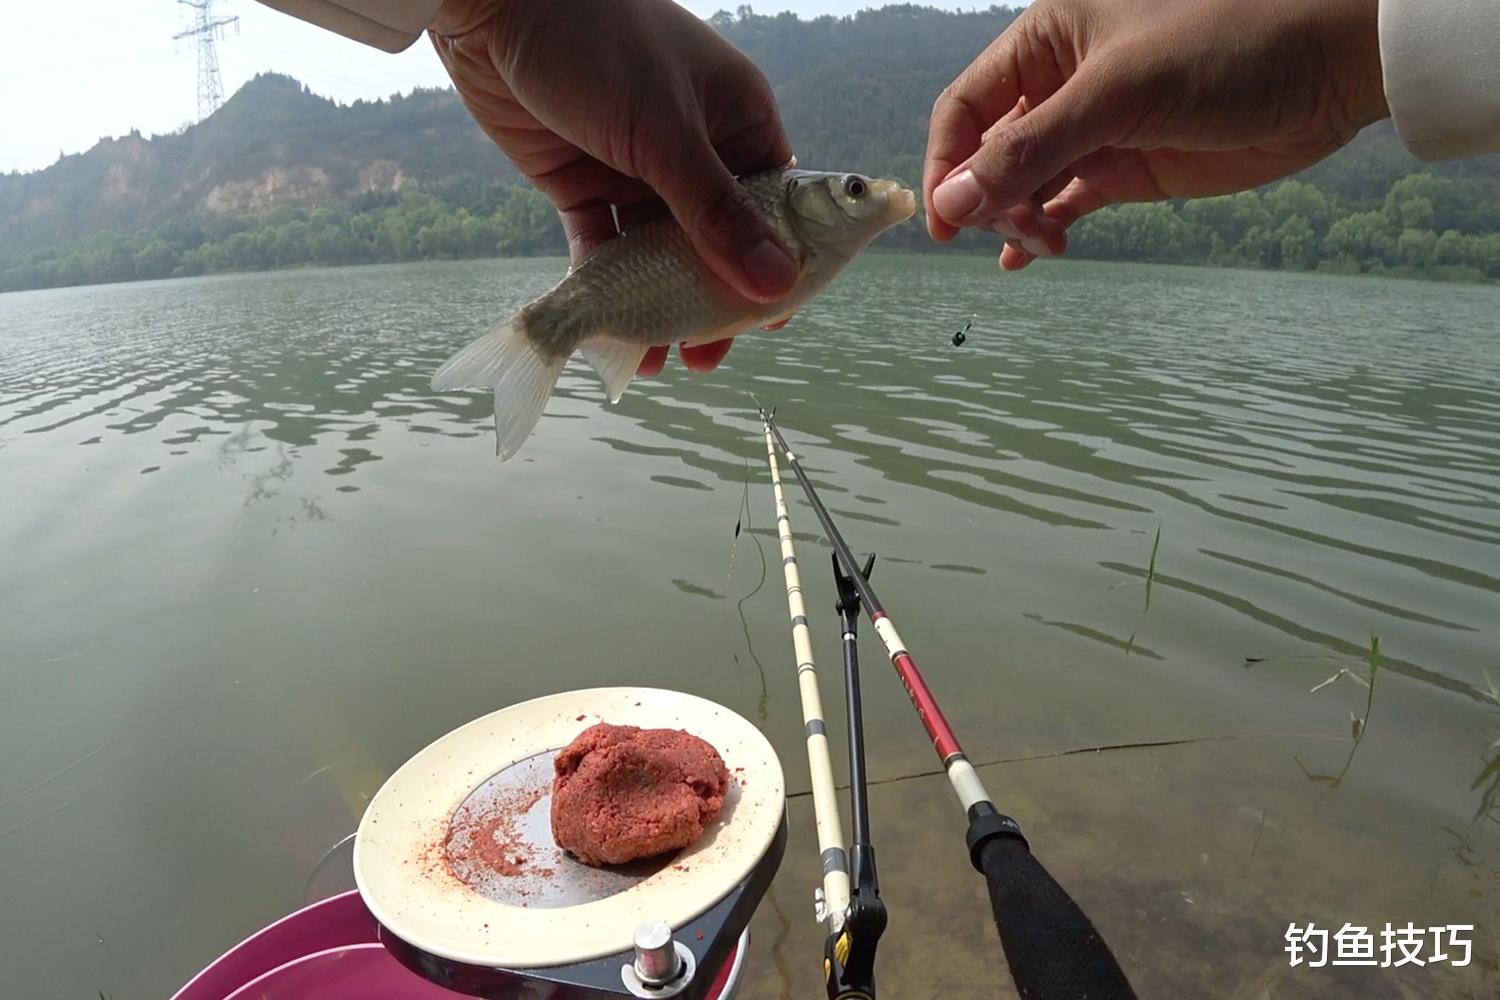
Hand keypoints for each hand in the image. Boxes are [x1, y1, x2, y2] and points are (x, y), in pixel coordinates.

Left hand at [430, 0, 796, 371]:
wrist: (496, 4)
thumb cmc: (598, 43)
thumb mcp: (665, 133)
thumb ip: (716, 213)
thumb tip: (776, 284)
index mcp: (738, 119)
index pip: (775, 207)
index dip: (777, 266)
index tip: (769, 323)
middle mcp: (694, 146)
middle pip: (717, 239)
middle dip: (712, 298)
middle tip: (705, 356)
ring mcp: (637, 166)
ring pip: (659, 252)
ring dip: (659, 303)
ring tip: (657, 356)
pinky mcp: (583, 180)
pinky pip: (604, 245)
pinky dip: (606, 286)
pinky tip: (610, 330)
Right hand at [924, 0, 1389, 269]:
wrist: (1326, 68)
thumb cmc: (1224, 48)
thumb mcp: (1116, 94)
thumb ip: (1030, 150)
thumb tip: (950, 203)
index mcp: (1046, 39)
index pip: (966, 108)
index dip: (947, 164)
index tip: (944, 222)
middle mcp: (1060, 82)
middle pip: (990, 153)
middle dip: (992, 199)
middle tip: (1018, 232)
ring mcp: (1093, 128)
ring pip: (1024, 185)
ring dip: (1019, 221)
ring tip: (1045, 244)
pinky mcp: (1124, 167)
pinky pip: (1063, 203)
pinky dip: (1041, 232)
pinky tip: (1028, 259)